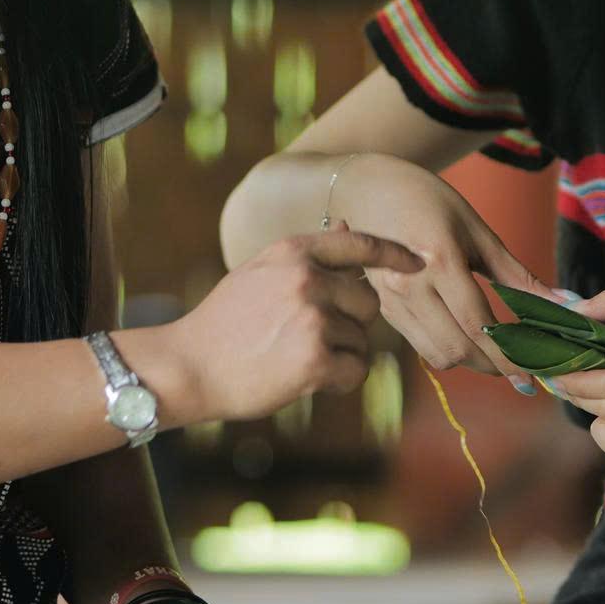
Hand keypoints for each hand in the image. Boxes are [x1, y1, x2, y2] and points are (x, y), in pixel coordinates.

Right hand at [164, 229, 420, 419]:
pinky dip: (339, 380)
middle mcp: (306, 278)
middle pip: (369, 300)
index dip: (394, 253)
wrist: (188, 367)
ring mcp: (312, 318)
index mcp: (292, 251)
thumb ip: (306, 255)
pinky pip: (357, 369)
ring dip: (341, 354)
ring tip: (295, 357)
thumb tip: (350, 224)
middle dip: (352, 322)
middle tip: (311, 337)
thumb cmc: (225, 323)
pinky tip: (305, 379)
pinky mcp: (315, 359)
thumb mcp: (260, 271)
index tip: (416, 262)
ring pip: (362, 339)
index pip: (360, 243)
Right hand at [332, 153, 550, 383]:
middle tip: (517, 365)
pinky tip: (463, 335)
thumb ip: (516, 274)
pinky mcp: (382, 309)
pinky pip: (420, 343)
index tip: (530, 377)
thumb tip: (561, 303)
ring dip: (469, 361)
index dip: (507, 356)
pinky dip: (446, 348)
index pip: (478, 324)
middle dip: (491, 365)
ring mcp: (391, 301)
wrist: (367, 189)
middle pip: (456, 349)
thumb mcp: (477, 230)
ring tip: (493, 351)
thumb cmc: (428, 200)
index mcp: (439, 261)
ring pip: (436, 354)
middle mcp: (410, 286)